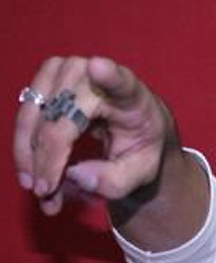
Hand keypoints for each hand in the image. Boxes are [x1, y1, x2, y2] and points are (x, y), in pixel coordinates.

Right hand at [13, 57, 174, 215]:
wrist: (137, 130)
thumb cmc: (142, 148)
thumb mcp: (140, 173)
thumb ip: (115, 181)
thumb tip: (75, 175)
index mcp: (133, 96)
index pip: (121, 82)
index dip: (108, 75)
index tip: (99, 67)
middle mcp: (98, 74)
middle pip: (61, 116)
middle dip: (47, 159)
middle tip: (47, 195)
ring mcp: (69, 71)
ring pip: (35, 115)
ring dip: (30, 157)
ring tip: (41, 191)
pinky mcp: (48, 77)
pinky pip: (27, 115)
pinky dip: (26, 148)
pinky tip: (33, 174)